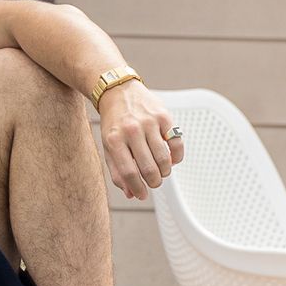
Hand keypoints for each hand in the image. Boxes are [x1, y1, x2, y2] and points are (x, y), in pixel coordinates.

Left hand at [96, 80, 180, 200]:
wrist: (118, 91)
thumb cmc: (113, 123)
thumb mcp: (108, 146)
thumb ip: (117, 171)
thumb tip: (132, 194)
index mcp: (114, 140)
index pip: (129, 173)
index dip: (138, 189)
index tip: (142, 195)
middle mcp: (132, 130)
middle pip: (149, 168)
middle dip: (154, 182)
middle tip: (154, 183)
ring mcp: (149, 122)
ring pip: (164, 158)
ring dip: (165, 172)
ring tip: (162, 172)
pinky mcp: (164, 116)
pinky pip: (176, 143)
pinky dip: (177, 157)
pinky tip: (172, 160)